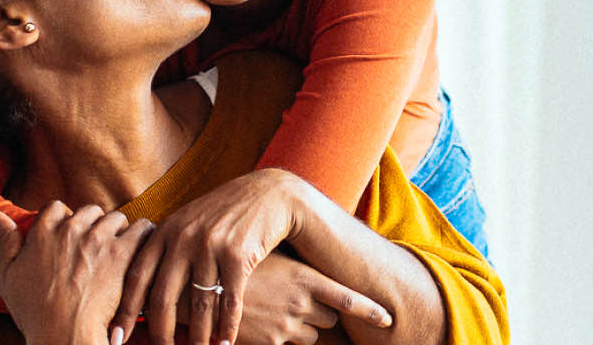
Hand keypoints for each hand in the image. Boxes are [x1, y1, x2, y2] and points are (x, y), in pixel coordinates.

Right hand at [0, 202, 154, 344]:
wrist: (64, 335)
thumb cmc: (34, 312)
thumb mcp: (8, 276)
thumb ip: (4, 239)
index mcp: (43, 231)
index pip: (56, 207)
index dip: (63, 221)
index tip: (67, 237)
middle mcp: (71, 228)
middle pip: (88, 211)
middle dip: (92, 225)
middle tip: (95, 246)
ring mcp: (98, 239)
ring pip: (115, 218)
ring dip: (117, 230)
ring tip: (118, 248)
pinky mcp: (121, 253)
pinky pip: (140, 229)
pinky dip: (143, 234)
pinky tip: (141, 244)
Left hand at [113, 169, 378, 344]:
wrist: (267, 194)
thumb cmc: (222, 214)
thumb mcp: (187, 222)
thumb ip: (165, 247)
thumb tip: (138, 284)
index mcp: (165, 231)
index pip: (138, 276)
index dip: (126, 309)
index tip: (116, 335)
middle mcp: (183, 237)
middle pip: (163, 296)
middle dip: (159, 332)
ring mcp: (210, 245)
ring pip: (198, 304)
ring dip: (197, 337)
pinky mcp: (238, 254)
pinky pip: (229, 300)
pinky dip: (227, 326)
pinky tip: (225, 343)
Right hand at [234, 251, 390, 344]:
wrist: (203, 287)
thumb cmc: (236, 263)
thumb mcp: (270, 257)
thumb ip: (295, 269)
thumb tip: (313, 278)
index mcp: (302, 277)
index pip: (346, 298)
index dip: (370, 311)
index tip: (388, 320)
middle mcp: (298, 303)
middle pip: (329, 318)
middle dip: (320, 313)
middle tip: (298, 300)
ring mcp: (285, 325)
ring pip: (310, 335)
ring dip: (301, 328)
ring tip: (274, 309)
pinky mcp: (271, 343)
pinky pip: (287, 344)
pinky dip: (279, 336)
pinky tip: (261, 321)